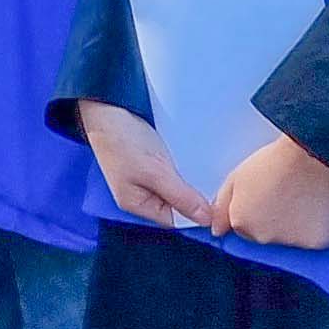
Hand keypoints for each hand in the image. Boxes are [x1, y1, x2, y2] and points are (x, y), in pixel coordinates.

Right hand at [79, 101, 211, 226]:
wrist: (108, 107)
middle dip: (197, 195)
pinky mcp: (152, 161)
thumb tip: (206, 221)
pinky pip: (174, 171)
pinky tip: (196, 159)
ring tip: (210, 170)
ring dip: (193, 178)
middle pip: (178, 204)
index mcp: (137, 204)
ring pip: (178, 186)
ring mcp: (147, 177)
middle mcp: (142, 194)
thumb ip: (181, 197)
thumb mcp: (155, 172)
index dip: (198, 213)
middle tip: (218, 184)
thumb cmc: (123, 141)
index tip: (220, 202)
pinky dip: (186, 166)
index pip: (175, 220)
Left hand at [211, 130, 328, 248]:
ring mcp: (291, 242)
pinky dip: (317, 229)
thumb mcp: (236, 178)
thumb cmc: (276, 162)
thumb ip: (222, 206)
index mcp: (241, 222)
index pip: (243, 229)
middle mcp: (263, 237)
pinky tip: (318, 207)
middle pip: (265, 236)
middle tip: (286, 196)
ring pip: (291, 240)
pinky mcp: (318, 242)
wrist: (313, 155)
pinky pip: (316, 241)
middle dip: (273, 221)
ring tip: (302, 199)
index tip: (266, 198)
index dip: (254, 212)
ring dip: (295, 227)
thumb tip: (217, 230)